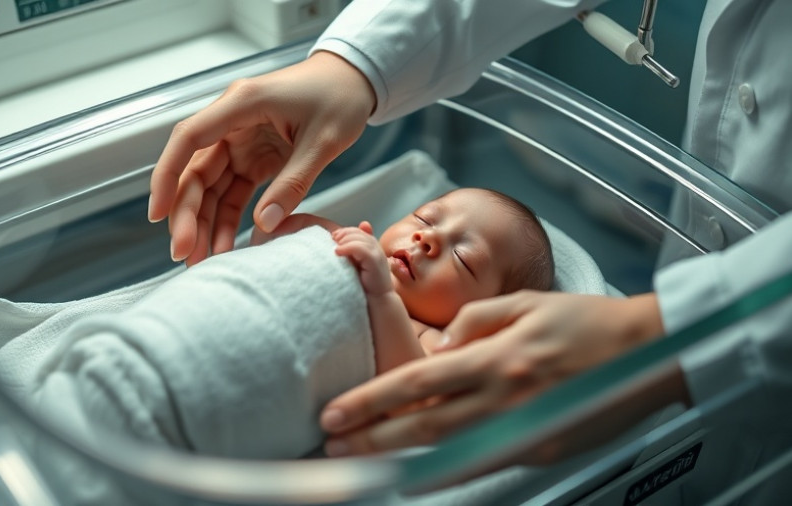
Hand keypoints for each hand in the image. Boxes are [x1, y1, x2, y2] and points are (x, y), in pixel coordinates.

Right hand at [148, 51, 375, 264]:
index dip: (167, 175)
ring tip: (201, 261)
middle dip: (186, 214)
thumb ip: (294, 181)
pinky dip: (226, 219)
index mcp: (242, 105)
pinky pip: (232, 192)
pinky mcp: (252, 157)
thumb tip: (265, 224)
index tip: (157, 213)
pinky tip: (223, 246)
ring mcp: (240, 141)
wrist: (353, 81)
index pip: (189, 139)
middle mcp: (232, 122)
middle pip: (195, 171)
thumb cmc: (339, 97)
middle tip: (184, 255)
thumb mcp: (324, 141)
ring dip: (202, 223)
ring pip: (209, 187)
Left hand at [319, 291, 663, 455]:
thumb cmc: (585, 321)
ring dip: (399, 461)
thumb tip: (435, 351)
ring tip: (363, 464)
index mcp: (498, 358)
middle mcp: (506, 399)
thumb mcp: (523, 303)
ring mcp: (524, 430)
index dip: (371, 402)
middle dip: (372, 440)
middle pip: (423, 427)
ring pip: (448, 454)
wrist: (647, 351)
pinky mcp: (540, 450)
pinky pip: (482, 461)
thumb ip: (472, 324)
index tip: (336, 414)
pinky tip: (419, 471)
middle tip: (332, 448)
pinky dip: (445, 469)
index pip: (417, 383)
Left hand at [333, 222, 392, 295]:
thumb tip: (336, 239)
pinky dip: (347, 247)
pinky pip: (360, 248)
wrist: (378, 300)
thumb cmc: (365, 285)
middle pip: (358, 232)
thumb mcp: (355, 265)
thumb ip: (349, 253)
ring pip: (359, 238)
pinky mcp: (375, 261)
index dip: (344, 232)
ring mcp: (377, 253)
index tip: (333, 237)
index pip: (357, 231)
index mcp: (372, 246)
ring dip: (344, 240)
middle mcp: (376, 247)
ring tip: (335, 248)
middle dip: (343, 234)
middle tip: (332, 240)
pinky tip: (338, 252)